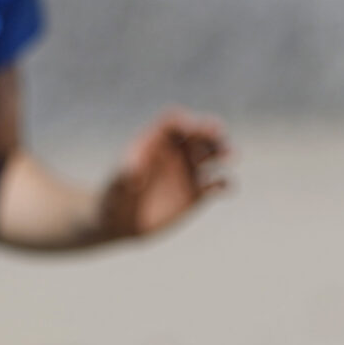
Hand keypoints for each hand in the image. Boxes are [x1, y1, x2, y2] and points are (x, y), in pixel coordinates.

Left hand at [97, 108, 231, 239]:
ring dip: (224, 151)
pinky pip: (217, 184)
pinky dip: (225, 184)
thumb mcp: (114, 186)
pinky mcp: (198, 194)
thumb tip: (133, 169)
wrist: (118, 223)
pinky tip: (224, 187)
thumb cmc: (112, 199)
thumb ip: (122, 175)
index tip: (191, 129)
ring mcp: (188, 172)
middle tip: (219, 133)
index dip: (185, 121)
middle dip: (210, 131)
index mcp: (154, 142)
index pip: (174, 122)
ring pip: (213, 155)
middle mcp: (175, 153)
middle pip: (199, 133)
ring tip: (231, 156)